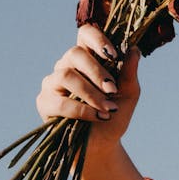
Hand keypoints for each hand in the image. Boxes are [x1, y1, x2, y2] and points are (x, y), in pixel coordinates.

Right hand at [36, 24, 140, 154]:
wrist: (102, 145)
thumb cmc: (114, 116)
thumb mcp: (128, 95)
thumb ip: (129, 73)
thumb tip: (134, 49)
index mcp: (86, 59)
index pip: (85, 34)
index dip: (97, 38)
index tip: (114, 54)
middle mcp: (66, 66)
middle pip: (75, 54)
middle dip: (97, 72)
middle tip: (113, 90)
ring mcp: (52, 83)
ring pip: (66, 75)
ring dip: (91, 93)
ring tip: (108, 109)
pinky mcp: (44, 103)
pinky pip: (60, 101)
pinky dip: (82, 109)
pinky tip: (97, 117)